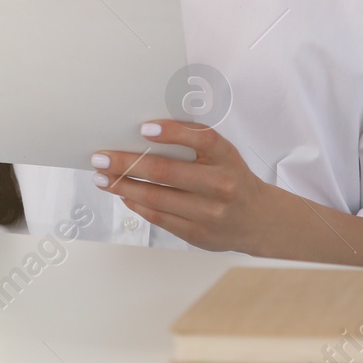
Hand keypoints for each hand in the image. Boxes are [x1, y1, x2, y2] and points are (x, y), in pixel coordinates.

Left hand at [91, 123, 362, 267]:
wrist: (262, 220)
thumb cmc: (233, 177)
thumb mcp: (223, 155)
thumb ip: (193, 144)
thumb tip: (143, 133)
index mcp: (228, 158)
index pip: (201, 138)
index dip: (172, 132)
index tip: (144, 127)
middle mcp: (221, 185)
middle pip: (167, 172)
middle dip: (127, 164)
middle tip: (100, 157)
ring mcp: (211, 214)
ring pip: (157, 199)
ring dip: (124, 187)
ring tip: (102, 178)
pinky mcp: (200, 235)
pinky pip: (161, 218)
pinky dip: (138, 205)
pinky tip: (123, 195)